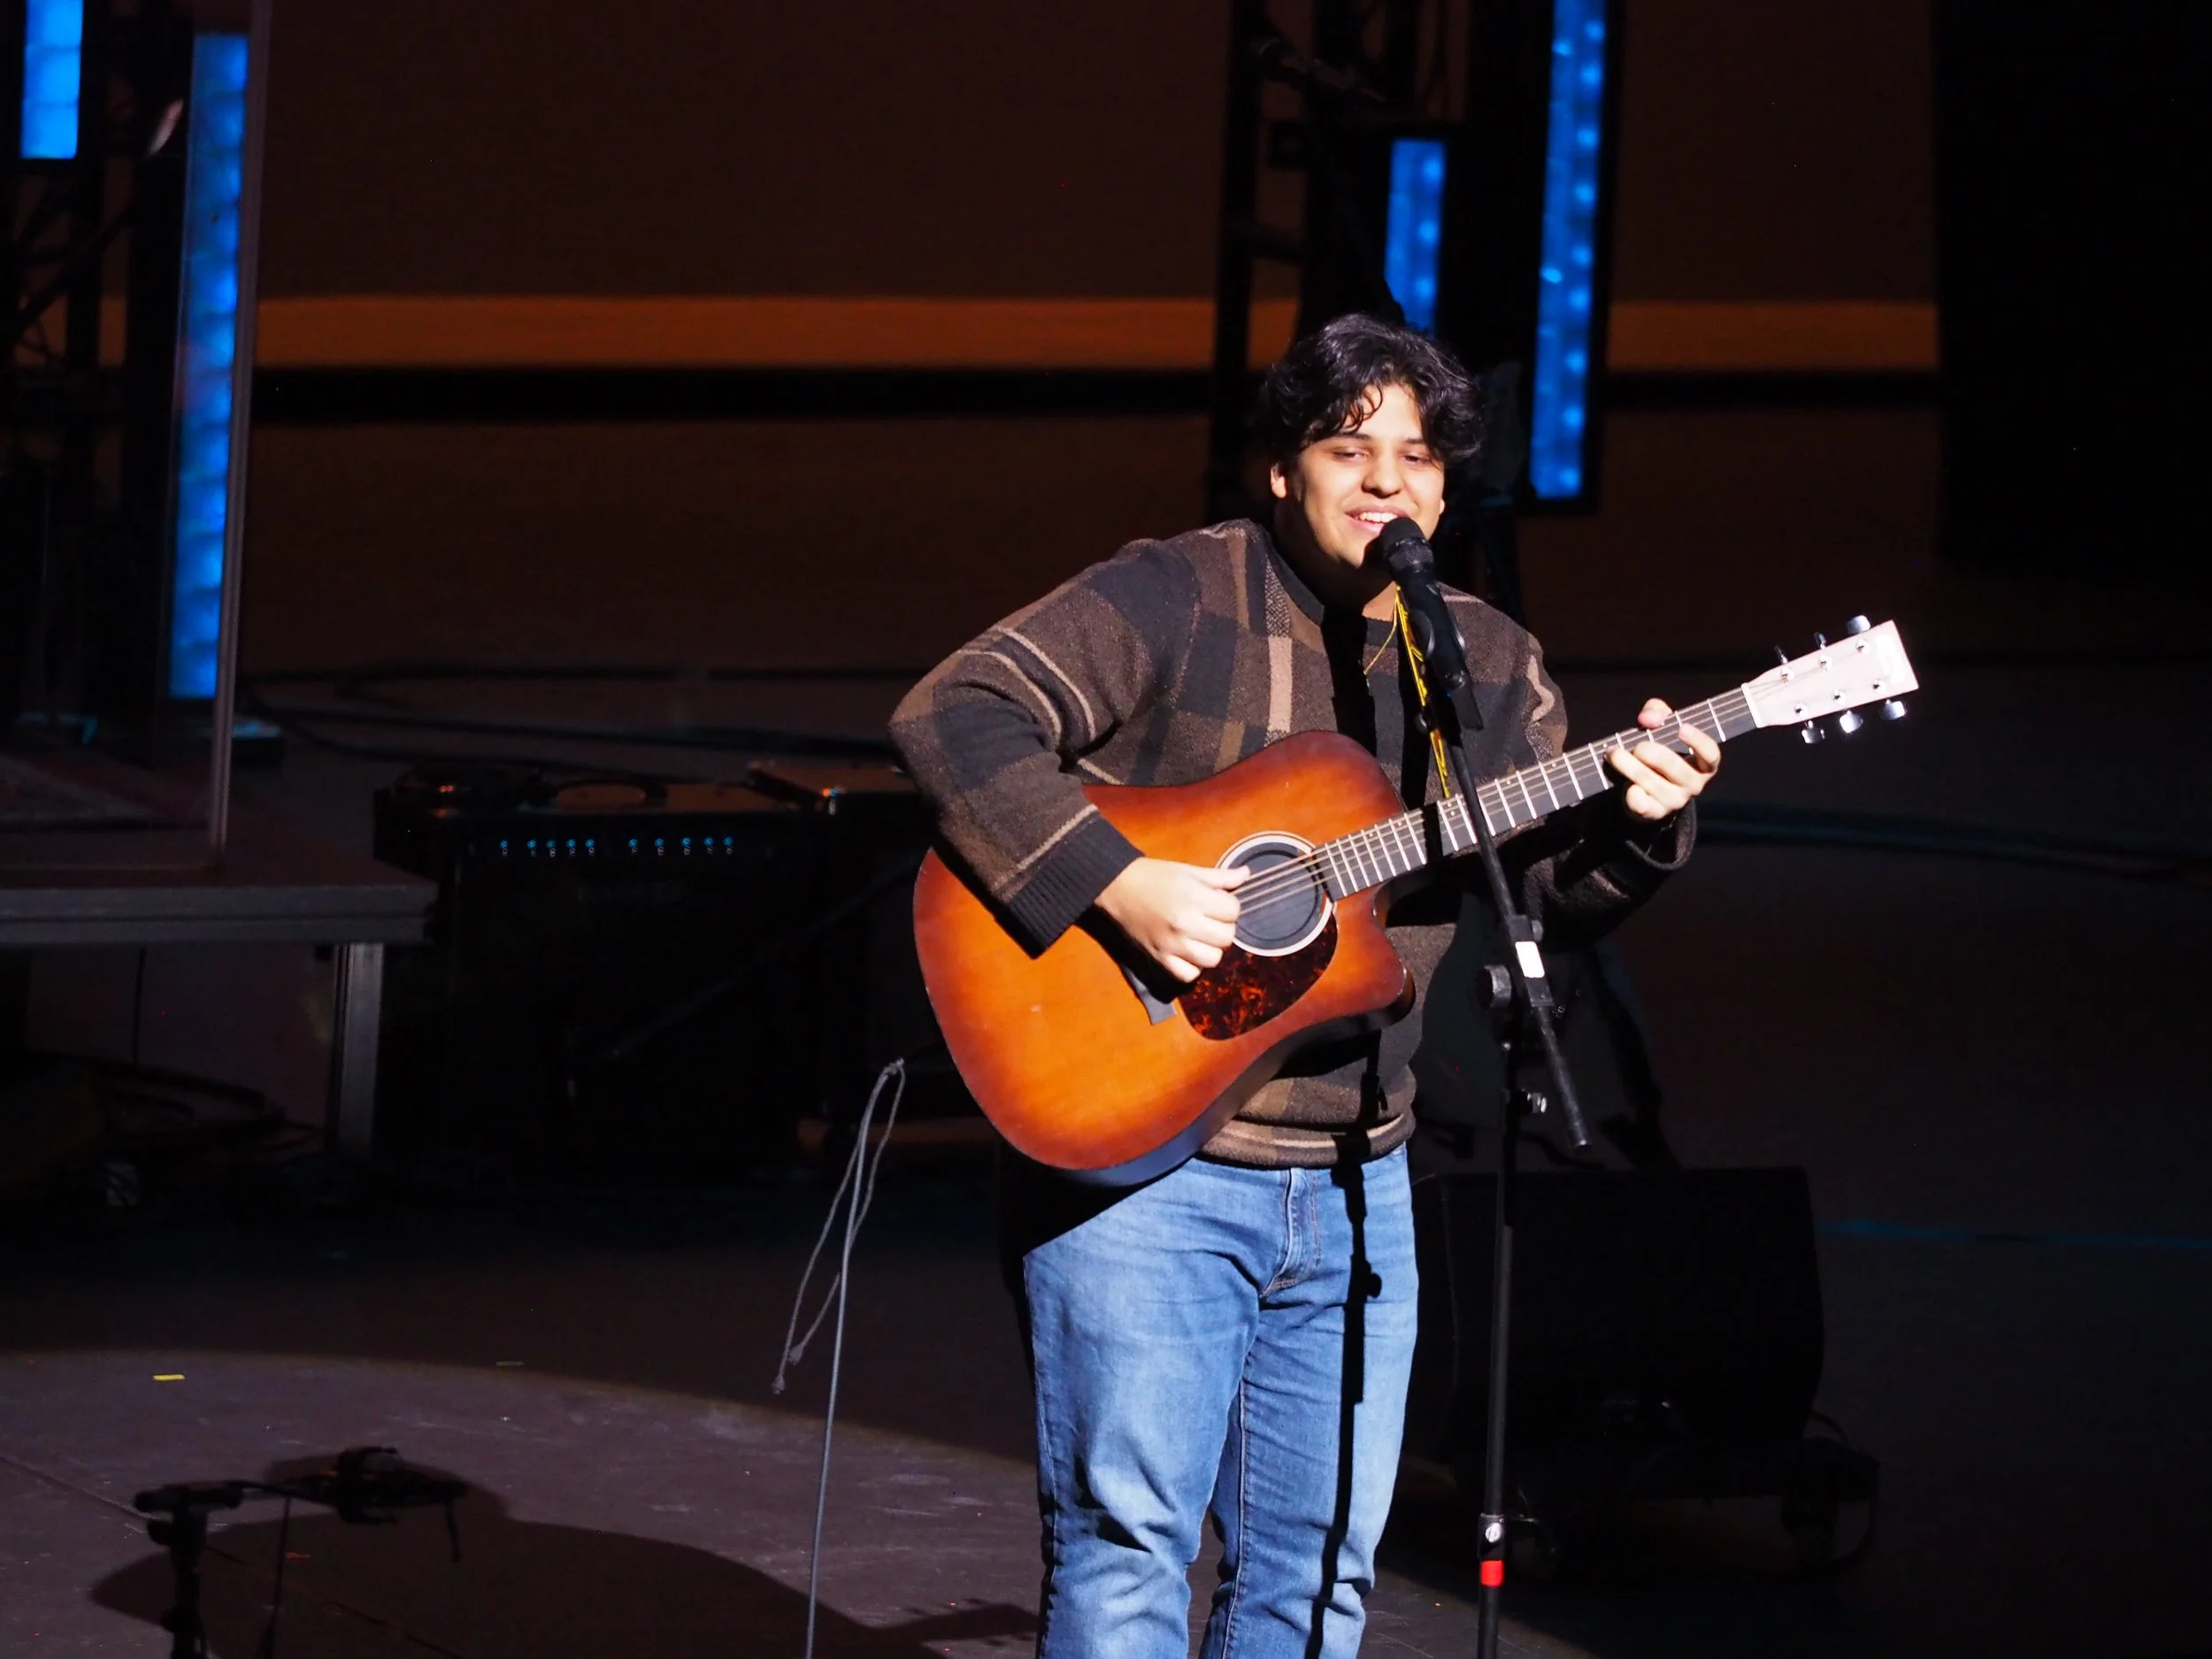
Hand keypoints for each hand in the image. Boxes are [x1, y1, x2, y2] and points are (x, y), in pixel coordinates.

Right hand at [1095, 857, 1248, 983]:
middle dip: (1223, 927)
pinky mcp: (1160, 958)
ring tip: (1201, 938)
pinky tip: (1188, 953)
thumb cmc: (1155, 876)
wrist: (1118, 887)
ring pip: (1212, 959)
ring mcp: (1173, 945)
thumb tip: (1246, 874)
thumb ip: (1220, 877)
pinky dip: (1192, 967)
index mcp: (1195, 898)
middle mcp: (1186, 924)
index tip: (1216, 903)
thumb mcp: (1189, 871)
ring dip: (1211, 949)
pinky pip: (1188, 975)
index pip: (1233, 911)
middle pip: (1226, 937)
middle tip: (1210, 920)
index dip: (1229, 907)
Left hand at [1607, 698, 1720, 821]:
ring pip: (1650, 782)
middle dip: (1650, 752)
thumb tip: (1648, 718)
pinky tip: (1627, 784)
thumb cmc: (1659, 752)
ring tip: (1613, 754)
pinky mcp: (1656, 812)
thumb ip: (1657, 713)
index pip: (1711, 754)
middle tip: (1636, 746)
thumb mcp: (1662, 727)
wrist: (1649, 791)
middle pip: (1674, 767)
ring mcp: (1675, 800)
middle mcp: (1694, 784)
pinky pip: (1640, 802)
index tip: (1682, 728)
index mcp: (1703, 763)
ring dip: (1628, 765)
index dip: (1698, 741)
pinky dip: (1630, 792)